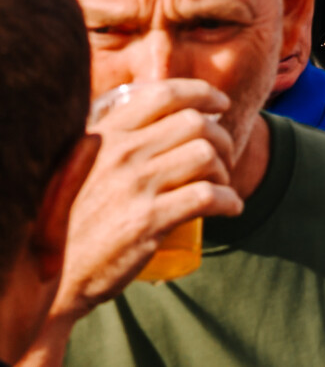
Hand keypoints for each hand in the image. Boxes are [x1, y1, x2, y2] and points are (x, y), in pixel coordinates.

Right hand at [54, 81, 243, 325]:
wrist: (46, 278)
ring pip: (206, 156)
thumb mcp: (80, 168)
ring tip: (221, 184)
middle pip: (195, 124)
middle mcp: (120, 154)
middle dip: (221, 138)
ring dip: (224, 170)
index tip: (221, 103)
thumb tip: (162, 119)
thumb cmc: (70, 220)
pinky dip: (230, 200)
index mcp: (104, 136)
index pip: (163, 94)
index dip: (202, 93)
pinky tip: (231, 207)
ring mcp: (134, 186)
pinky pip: (208, 196)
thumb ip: (113, 143)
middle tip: (224, 158)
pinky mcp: (148, 221)